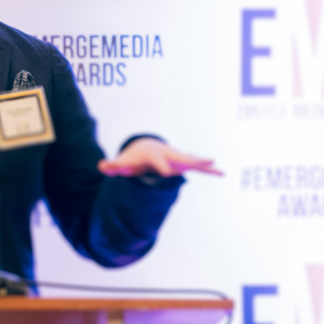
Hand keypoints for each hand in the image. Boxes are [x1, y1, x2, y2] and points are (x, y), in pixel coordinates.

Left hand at [97, 137, 222, 177]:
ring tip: (218, 167)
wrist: (146, 149)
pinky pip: (198, 167)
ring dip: (205, 163)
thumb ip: (113, 166)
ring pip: (193, 161)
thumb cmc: (134, 158)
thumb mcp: (123, 163)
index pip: (159, 164)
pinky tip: (222, 173)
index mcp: (155, 156)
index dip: (161, 169)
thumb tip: (101, 166)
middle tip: (205, 161)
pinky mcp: (184, 164)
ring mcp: (177, 159)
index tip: (166, 174)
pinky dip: (210, 170)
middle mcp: (169, 155)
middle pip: (181, 157)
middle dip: (191, 159)